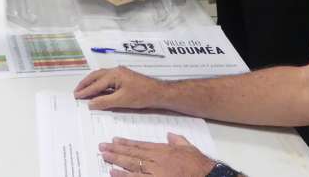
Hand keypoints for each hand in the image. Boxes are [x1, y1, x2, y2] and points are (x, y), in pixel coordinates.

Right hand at [74, 66, 163, 110]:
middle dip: (86, 83)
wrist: (158, 93)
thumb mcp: (121, 101)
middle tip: (76, 91)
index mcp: (114, 74)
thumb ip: (104, 102)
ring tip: (84, 90)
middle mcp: (115, 71)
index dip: (86, 91)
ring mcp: (120, 73)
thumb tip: (90, 104)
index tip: (76, 96)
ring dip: (92, 83)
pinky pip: (107, 79)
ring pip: (101, 76)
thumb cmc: (141, 96)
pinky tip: (98, 90)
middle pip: (96, 76)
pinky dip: (100, 84)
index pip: (96, 84)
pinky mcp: (124, 78)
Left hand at [99, 133, 218, 176]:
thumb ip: (178, 140)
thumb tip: (171, 135)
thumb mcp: (189, 148)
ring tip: (104, 156)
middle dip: (116, 150)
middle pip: (132, 154)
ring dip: (116, 161)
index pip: (140, 145)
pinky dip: (124, 176)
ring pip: (131, 165)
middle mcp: (156, 160)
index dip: (126, 143)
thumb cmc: (199, 165)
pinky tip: (113, 173)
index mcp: (162, 150)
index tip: (115, 140)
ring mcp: (154, 172)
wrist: (206, 175)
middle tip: (102, 147)